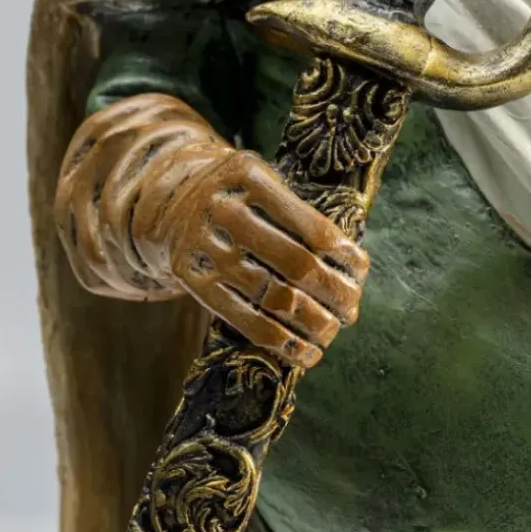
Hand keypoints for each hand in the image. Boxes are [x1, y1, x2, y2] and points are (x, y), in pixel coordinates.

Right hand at [157, 146, 368, 369]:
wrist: (168, 202)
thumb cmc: (238, 197)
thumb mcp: (261, 182)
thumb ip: (299, 213)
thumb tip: (351, 271)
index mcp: (249, 177)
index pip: (313, 228)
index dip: (344, 256)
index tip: (362, 272)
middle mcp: (224, 210)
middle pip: (296, 265)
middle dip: (334, 294)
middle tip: (352, 310)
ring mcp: (206, 247)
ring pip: (274, 298)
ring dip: (313, 323)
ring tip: (331, 333)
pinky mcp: (193, 279)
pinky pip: (246, 320)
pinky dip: (283, 342)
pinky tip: (307, 353)